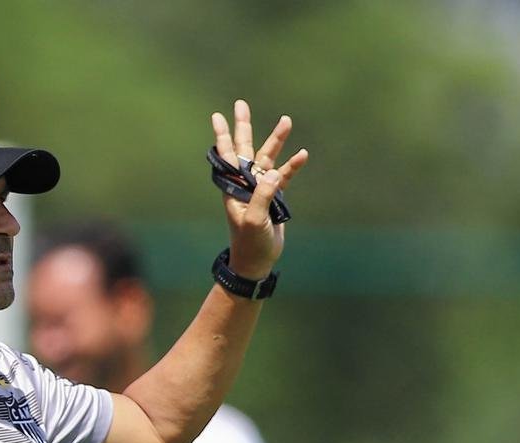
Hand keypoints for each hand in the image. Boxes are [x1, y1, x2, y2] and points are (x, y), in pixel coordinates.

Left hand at [211, 100, 308, 278]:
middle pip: (244, 149)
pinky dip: (292, 166)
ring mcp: (259, 189)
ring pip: (267, 158)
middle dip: (243, 127)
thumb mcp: (254, 220)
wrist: (256, 262)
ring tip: (286, 120)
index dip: (222, 136)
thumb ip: (261, 196)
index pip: (226, 156)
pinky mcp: (273, 197)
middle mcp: (244, 184)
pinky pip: (284, 176)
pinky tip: (302, 154)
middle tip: (241, 104)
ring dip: (276, 141)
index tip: (217, 115)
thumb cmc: (250, 243)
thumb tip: (272, 173)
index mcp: (233, 188)